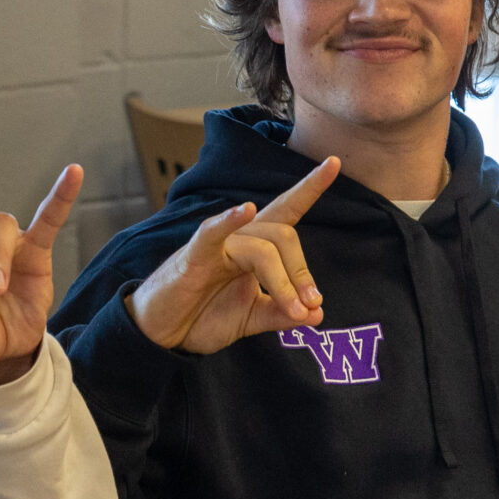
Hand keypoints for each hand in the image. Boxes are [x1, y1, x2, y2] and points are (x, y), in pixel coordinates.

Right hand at [125, 158, 338, 352]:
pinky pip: (213, 233)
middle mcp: (239, 238)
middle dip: (302, 272)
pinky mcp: (195, 257)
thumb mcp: (252, 317)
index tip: (335, 162)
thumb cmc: (203, 316)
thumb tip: (317, 314)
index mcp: (255, 248)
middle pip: (283, 235)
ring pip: (262, 247)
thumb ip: (282, 313)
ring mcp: (217, 245)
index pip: (287, 210)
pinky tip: (245, 210)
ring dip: (284, 280)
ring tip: (294, 310)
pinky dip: (229, 220)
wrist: (163, 336)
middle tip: (309, 306)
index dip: (310, 187)